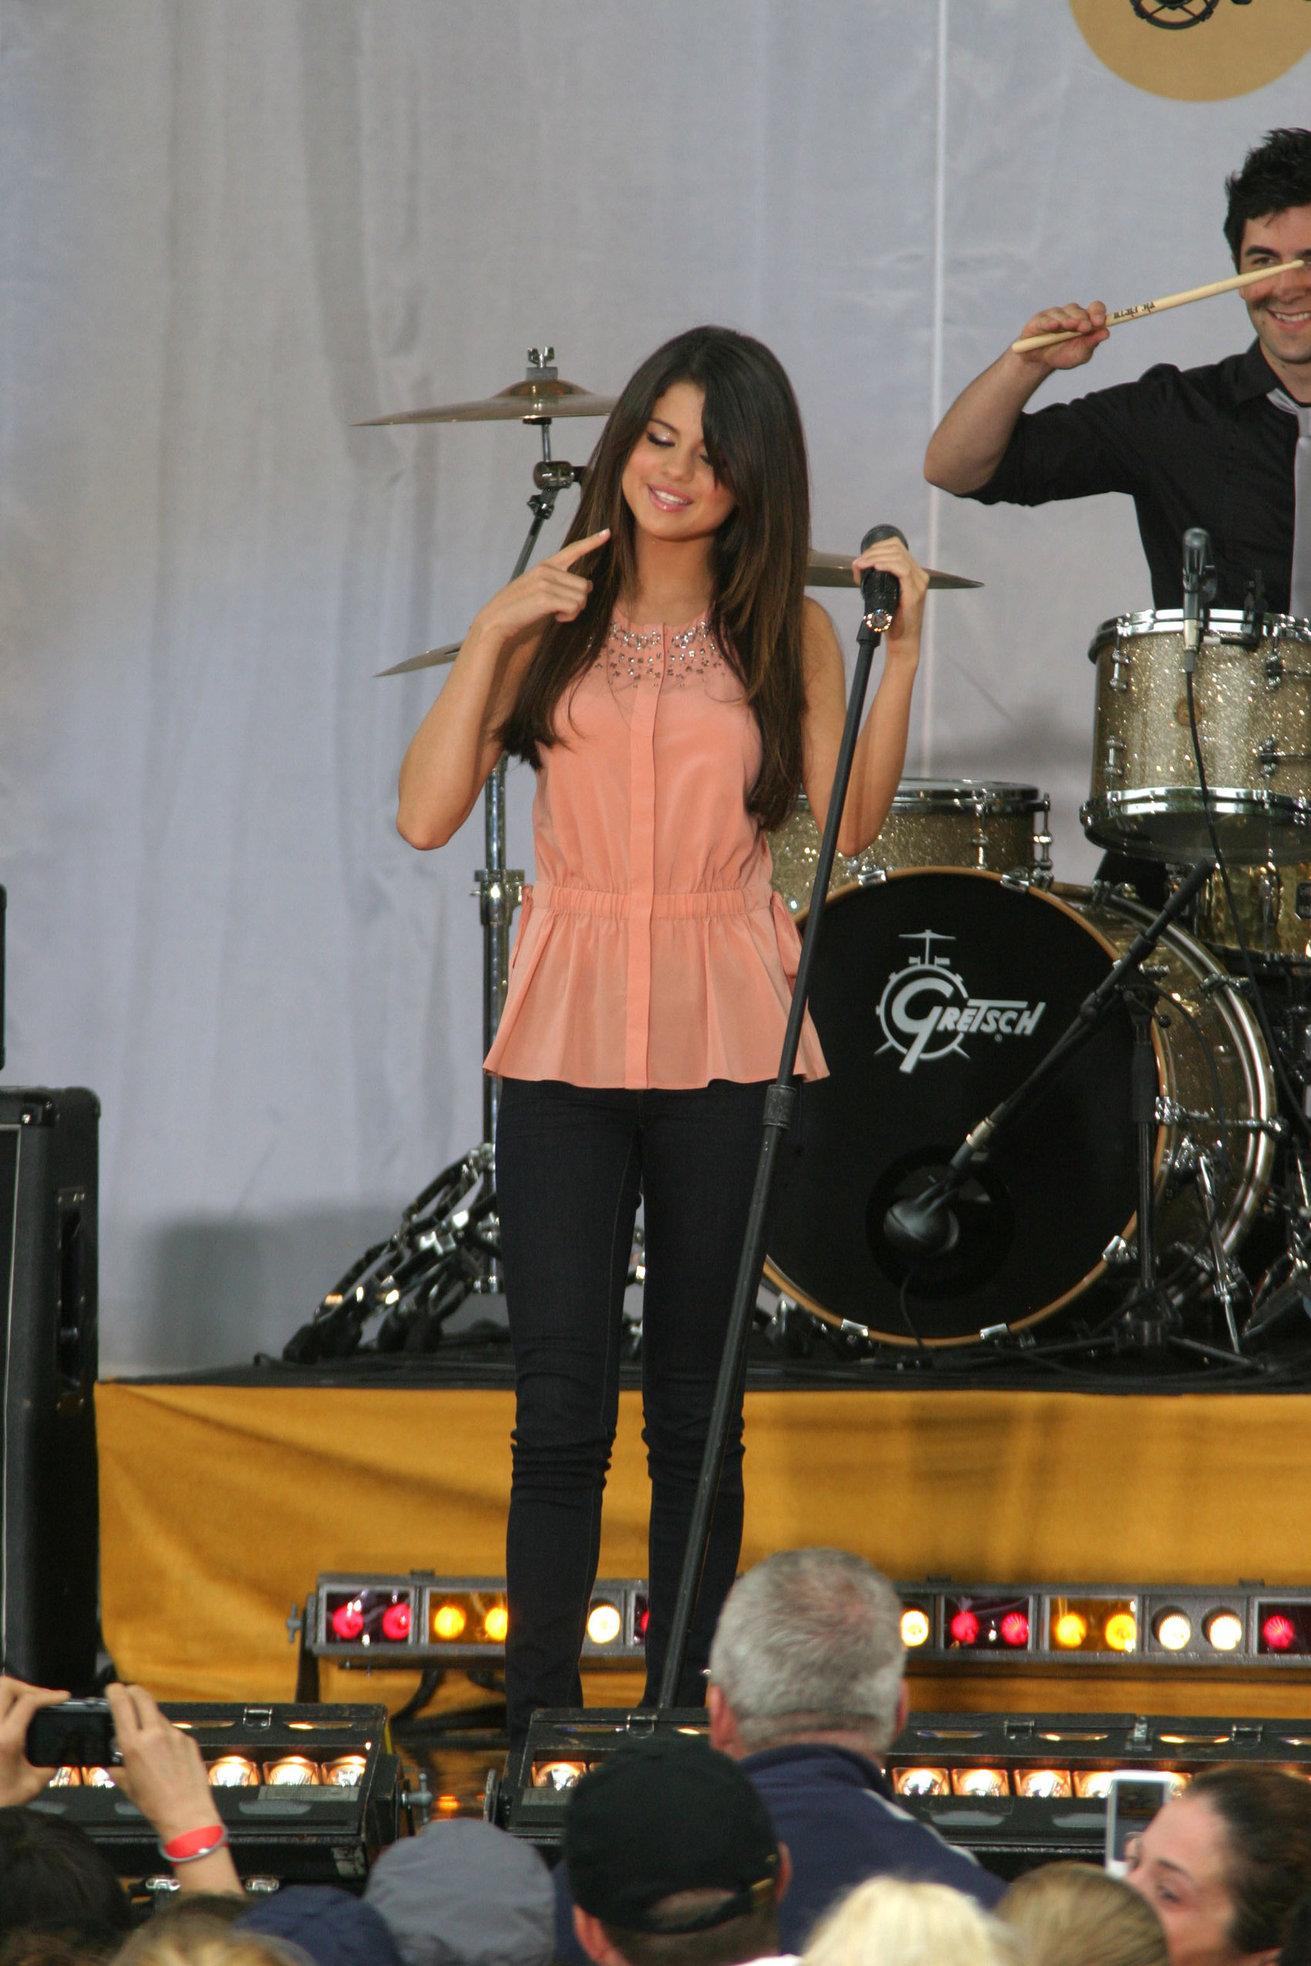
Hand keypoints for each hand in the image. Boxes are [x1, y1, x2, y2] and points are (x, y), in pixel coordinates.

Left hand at [0, 1676, 67, 1804]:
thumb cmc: (3, 1801)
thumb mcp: (36, 1782)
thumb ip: (53, 1759)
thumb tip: (65, 1742)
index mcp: (6, 1740)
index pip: (28, 1702)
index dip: (49, 1695)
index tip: (62, 1697)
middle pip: (5, 1686)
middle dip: (27, 1687)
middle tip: (41, 1698)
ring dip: (11, 1694)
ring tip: (25, 1704)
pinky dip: (2, 1707)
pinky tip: (11, 1717)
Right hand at [106, 1682, 218, 1841]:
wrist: (186, 1812)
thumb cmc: (157, 1804)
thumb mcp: (128, 1787)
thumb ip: (119, 1770)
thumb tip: (114, 1764)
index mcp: (135, 1745)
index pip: (122, 1706)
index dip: (116, 1692)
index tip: (113, 1688)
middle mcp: (155, 1734)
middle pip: (143, 1698)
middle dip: (134, 1691)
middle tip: (128, 1692)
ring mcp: (174, 1734)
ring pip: (159, 1715)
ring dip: (150, 1716)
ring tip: (147, 1732)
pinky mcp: (188, 1739)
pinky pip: (173, 1730)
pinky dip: (166, 1734)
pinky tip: (165, 1751)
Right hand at [470, 528, 610, 644]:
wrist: (496, 620)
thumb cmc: (518, 608)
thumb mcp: (537, 588)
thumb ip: (559, 583)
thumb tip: (587, 587)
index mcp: (545, 566)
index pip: (572, 550)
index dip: (591, 542)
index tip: (607, 533)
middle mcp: (547, 570)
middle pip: (584, 585)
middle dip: (579, 601)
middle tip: (563, 610)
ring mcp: (546, 583)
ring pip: (581, 597)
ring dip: (574, 611)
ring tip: (557, 614)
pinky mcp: (546, 598)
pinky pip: (574, 607)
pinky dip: (569, 617)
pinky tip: (556, 618)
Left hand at [851, 536, 928, 657]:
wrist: (902, 641)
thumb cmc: (892, 620)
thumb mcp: (883, 594)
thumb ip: (878, 579)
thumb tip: (859, 566)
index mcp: (912, 573)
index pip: (897, 547)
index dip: (878, 547)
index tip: (862, 557)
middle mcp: (918, 575)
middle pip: (896, 549)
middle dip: (873, 552)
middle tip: (859, 563)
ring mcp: (919, 583)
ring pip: (899, 557)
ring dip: (876, 558)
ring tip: (862, 565)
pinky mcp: (915, 593)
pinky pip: (903, 571)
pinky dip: (888, 566)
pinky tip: (877, 567)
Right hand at [1013, 299, 1108, 370]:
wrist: (1040, 362)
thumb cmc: (1063, 356)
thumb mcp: (1080, 354)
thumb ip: (1092, 343)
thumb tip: (1106, 333)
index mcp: (1085, 320)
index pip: (1095, 309)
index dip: (1098, 313)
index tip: (1099, 323)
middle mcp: (1071, 314)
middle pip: (1078, 311)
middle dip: (1082, 319)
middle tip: (1085, 327)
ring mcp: (1055, 315)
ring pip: (1063, 314)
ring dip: (1067, 320)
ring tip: (1068, 326)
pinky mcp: (1039, 320)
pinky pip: (1045, 320)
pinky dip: (1049, 322)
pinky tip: (1054, 326)